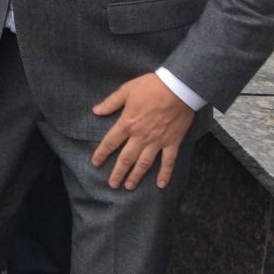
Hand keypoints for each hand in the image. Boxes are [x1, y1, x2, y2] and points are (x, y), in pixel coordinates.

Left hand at [91, 73, 196, 189]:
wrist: (178, 88)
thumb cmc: (151, 87)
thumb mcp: (126, 90)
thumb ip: (111, 103)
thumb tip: (95, 111)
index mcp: (127, 123)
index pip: (111, 142)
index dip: (102, 153)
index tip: (95, 163)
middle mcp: (141, 136)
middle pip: (126, 158)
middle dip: (118, 172)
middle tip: (112, 185)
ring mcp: (157, 141)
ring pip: (144, 163)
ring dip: (136, 176)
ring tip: (129, 187)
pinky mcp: (173, 142)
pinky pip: (169, 162)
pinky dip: (165, 174)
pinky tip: (161, 185)